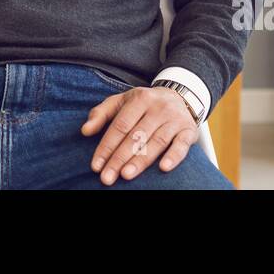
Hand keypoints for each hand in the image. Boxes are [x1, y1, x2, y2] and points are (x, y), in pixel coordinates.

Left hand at [81, 86, 200, 184]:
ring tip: (126, 175)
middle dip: (119, 158)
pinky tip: (163, 168)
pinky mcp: (189, 130)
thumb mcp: (121, 101)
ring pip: (156, 141)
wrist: (179, 96)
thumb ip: (101, 113)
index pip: (120, 126)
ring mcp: (174, 119)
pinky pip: (181, 145)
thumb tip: (85, 130)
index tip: (96, 166)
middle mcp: (158, 108)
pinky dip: (173, 156)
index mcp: (139, 99)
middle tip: (107, 178)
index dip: (106, 146)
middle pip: (136, 136)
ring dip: (141, 160)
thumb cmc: (144, 104)